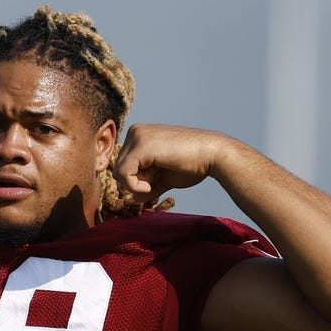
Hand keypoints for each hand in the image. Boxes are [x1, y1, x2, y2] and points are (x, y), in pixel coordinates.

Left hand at [113, 124, 230, 201]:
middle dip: (136, 182)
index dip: (137, 180)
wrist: (212, 155)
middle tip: (158, 178)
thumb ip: (148, 186)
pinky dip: (135, 186)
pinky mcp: (141, 146)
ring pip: (118, 172)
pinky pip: (123, 174)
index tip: (157, 177)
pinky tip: (152, 184)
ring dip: (136, 185)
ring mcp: (137, 136)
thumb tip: (133, 198)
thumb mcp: (163, 177)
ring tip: (157, 179)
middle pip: (118, 169)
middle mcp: (135, 131)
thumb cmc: (192, 165)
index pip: (123, 165)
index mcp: (139, 135)